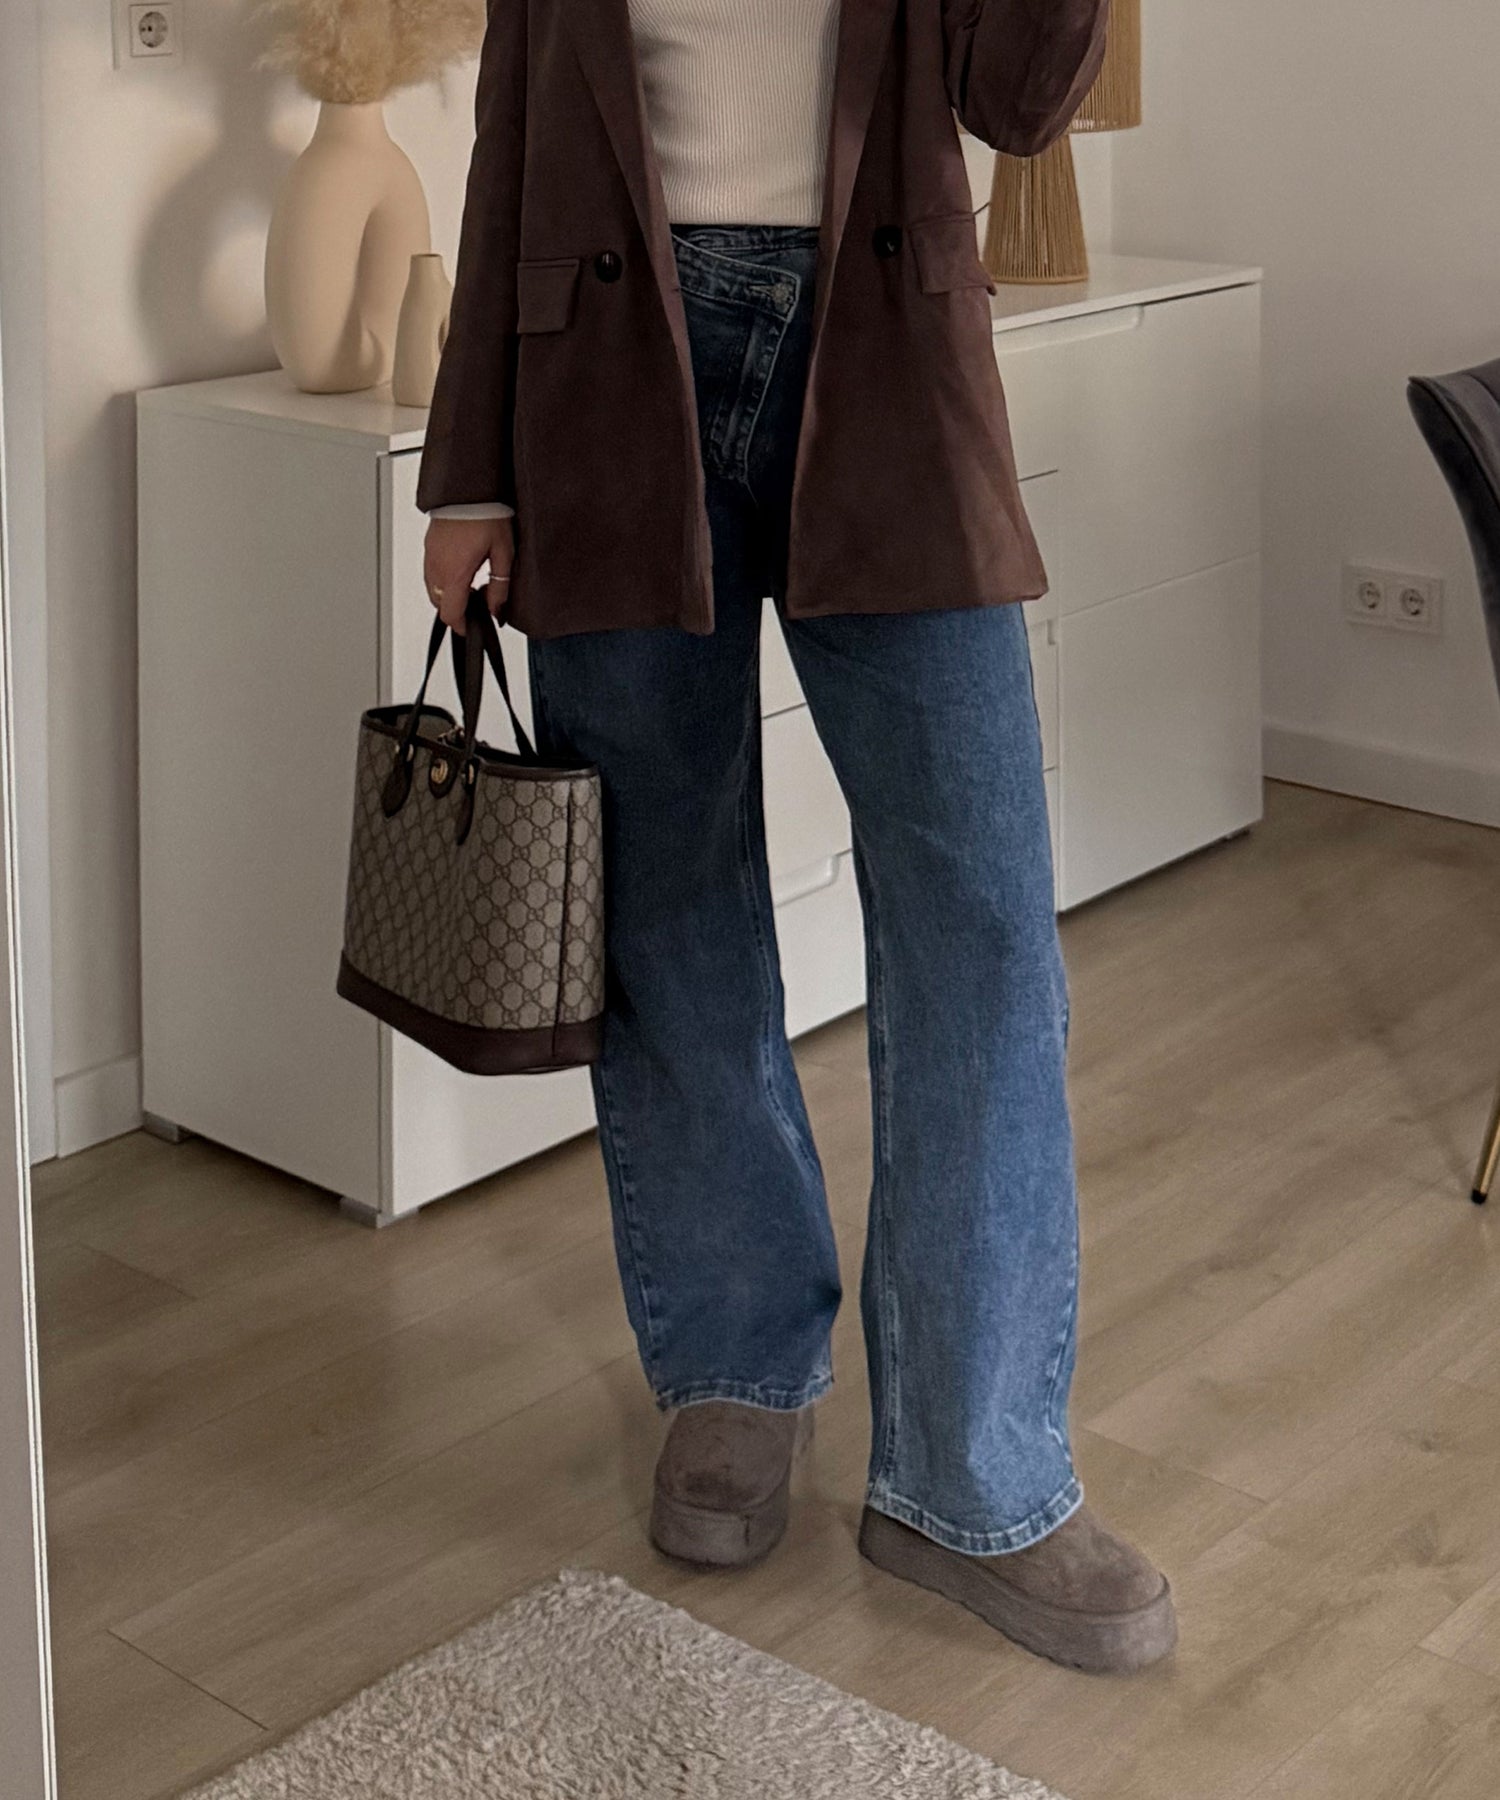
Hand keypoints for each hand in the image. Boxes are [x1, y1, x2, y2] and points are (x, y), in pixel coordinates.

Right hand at [423, 516, 514, 634]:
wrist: (470, 488)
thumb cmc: (486, 514)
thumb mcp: (503, 554)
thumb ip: (500, 586)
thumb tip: (496, 610)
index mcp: (455, 574)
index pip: (450, 614)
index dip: (461, 626)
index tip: (471, 627)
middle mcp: (437, 567)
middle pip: (439, 605)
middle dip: (456, 609)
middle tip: (477, 602)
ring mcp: (430, 556)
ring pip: (433, 590)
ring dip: (449, 594)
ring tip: (471, 582)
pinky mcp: (428, 546)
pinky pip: (430, 572)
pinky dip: (443, 579)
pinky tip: (461, 567)